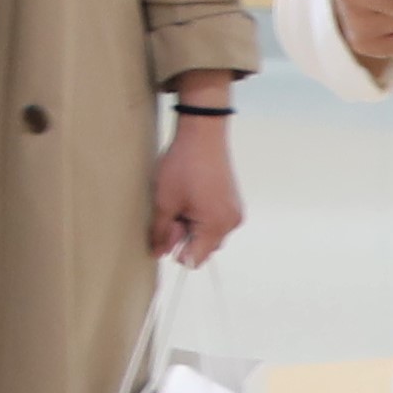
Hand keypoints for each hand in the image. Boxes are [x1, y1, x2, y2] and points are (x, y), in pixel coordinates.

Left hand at [152, 107, 244, 263]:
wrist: (202, 132)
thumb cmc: (183, 165)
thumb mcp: (164, 201)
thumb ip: (160, 233)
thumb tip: (157, 253)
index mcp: (216, 226)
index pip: (194, 260)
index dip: (176, 248)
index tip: (168, 227)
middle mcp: (231, 222)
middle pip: (203, 248)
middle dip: (184, 236)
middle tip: (173, 210)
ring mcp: (234, 211)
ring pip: (208, 234)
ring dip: (192, 226)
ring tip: (182, 201)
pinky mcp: (233, 201)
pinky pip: (216, 220)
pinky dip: (201, 216)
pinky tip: (191, 196)